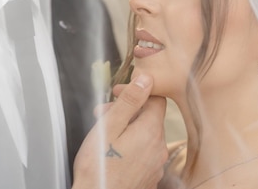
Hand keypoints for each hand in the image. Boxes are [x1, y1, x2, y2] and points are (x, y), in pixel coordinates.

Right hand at [72, 74, 167, 188]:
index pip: (156, 99)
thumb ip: (129, 101)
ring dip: (128, 128)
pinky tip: (113, 151)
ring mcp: (156, 165)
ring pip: (146, 135)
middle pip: (149, 117)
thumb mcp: (109, 127)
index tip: (117, 94)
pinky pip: (144, 153)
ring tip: (106, 134)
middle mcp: (159, 148)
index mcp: (151, 131)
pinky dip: (131, 146)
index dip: (136, 91)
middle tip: (102, 114)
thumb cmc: (98, 167)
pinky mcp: (149, 177)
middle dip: (127, 111)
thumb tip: (146, 80)